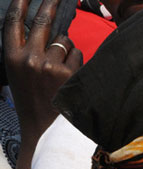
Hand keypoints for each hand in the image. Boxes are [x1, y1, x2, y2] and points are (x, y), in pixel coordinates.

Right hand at [4, 0, 81, 141]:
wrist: (45, 129)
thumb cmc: (33, 100)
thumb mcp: (19, 73)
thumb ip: (27, 51)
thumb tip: (47, 29)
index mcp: (12, 58)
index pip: (13, 22)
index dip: (20, 4)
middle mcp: (29, 58)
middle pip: (42, 21)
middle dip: (50, 4)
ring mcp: (50, 65)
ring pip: (64, 40)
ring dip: (66, 47)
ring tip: (61, 67)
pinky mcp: (69, 73)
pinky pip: (77, 54)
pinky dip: (77, 61)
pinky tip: (70, 76)